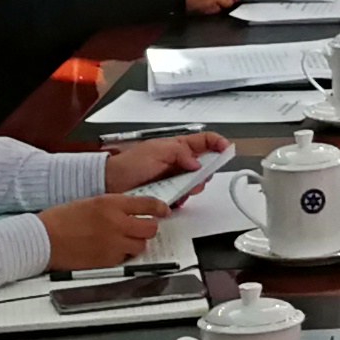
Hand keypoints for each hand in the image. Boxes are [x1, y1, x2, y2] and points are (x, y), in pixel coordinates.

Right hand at [40, 193, 165, 272]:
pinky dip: (122, 254)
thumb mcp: (91, 202)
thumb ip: (114, 206)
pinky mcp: (108, 261)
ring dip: (136, 242)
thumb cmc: (62, 219)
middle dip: (149, 227)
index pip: (147, 203)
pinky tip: (111, 249)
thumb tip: (133, 211)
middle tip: (143, 227)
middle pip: (150, 227)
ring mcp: (113, 243)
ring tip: (124, 240)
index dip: (159, 208)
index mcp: (111, 203)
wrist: (45, 238)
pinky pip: (126, 258)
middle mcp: (116, 222)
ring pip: (141, 245)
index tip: (163, 211)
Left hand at [105, 131, 230, 192]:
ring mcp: (176, 178)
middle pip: (205, 165)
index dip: (218, 144)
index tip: (227, 150)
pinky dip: (182, 198)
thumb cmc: (132, 163)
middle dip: (205, 172)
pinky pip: (184, 197)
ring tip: (182, 188)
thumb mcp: (157, 151)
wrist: (113, 182)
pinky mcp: (170, 193)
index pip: (205, 141)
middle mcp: (180, 162)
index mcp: (178, 146)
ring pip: (196, 183)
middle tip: (197, 177)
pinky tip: (174, 198)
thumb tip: (197, 163)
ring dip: (193, 187)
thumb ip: (179, 153)